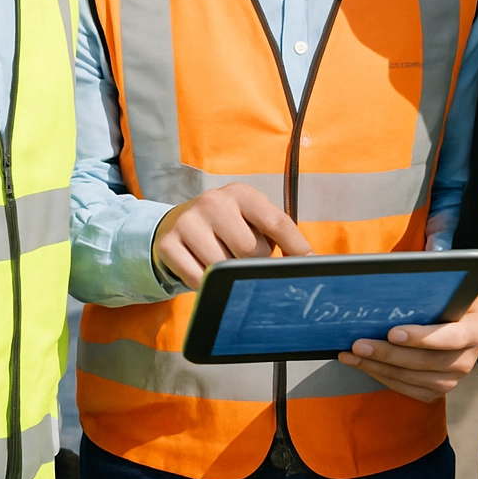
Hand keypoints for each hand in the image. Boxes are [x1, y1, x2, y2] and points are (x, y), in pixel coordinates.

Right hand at [153, 182, 312, 288]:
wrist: (178, 224)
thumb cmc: (228, 226)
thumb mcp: (252, 220)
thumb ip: (278, 235)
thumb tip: (309, 263)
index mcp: (242, 193)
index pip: (276, 221)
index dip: (296, 247)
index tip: (309, 266)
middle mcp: (214, 201)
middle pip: (249, 250)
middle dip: (252, 262)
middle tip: (244, 258)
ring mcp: (188, 221)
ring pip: (223, 267)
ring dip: (228, 275)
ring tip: (223, 260)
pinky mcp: (168, 243)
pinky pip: (198, 279)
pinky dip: (206, 285)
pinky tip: (204, 269)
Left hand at [337, 284, 477, 401]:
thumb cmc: (458, 302)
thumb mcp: (455, 290)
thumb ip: (433, 289)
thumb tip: (394, 273)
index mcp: (474, 330)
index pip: (450, 338)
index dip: (421, 337)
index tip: (392, 332)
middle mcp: (466, 360)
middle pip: (425, 363)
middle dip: (387, 354)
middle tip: (358, 344)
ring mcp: (453, 380)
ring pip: (413, 380)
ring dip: (379, 368)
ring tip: (352, 356)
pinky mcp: (440, 391)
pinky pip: (409, 390)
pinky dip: (384, 379)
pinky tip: (364, 366)